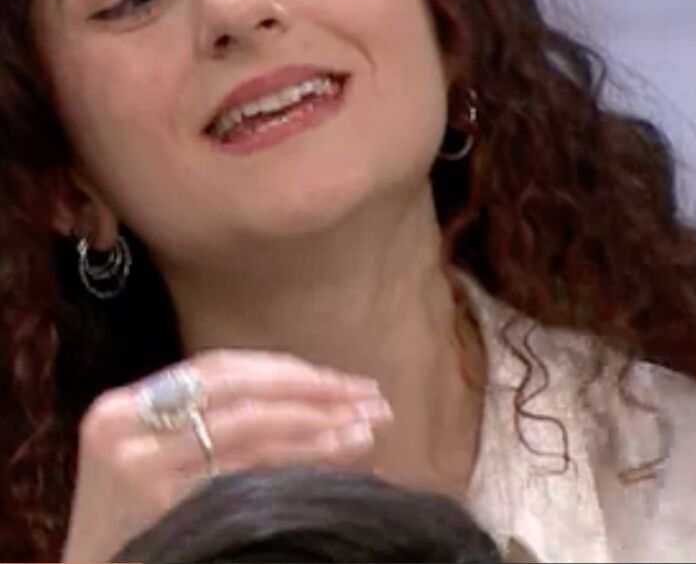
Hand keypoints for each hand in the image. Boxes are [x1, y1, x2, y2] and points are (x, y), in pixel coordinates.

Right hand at [57, 349, 392, 562]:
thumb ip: (222, 424)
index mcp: (123, 406)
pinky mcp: (162, 504)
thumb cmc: (137, 527)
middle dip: (316, 391)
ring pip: (253, 428)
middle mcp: (126, 427)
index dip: (291, 371)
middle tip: (373, 398)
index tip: (346, 381)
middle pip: (243, 390)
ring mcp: (140, 466)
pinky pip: (250, 471)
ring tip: (371, 427)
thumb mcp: (161, 461)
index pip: (223, 367)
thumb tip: (332, 403)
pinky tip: (342, 457)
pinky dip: (303, 459)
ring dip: (322, 424)